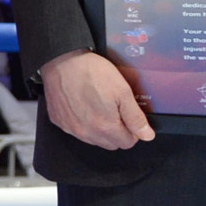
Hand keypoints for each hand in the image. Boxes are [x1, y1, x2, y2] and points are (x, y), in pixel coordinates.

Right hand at [40, 49, 155, 149]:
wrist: (62, 61)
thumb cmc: (91, 72)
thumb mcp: (123, 91)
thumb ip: (135, 117)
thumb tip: (147, 135)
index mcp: (105, 126)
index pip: (127, 143)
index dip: (132, 131)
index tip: (129, 118)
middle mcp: (86, 132)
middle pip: (110, 144)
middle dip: (116, 132)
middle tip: (114, 110)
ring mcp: (70, 128)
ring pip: (93, 139)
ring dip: (99, 129)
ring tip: (98, 105)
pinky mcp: (58, 121)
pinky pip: (75, 130)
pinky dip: (81, 122)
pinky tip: (82, 105)